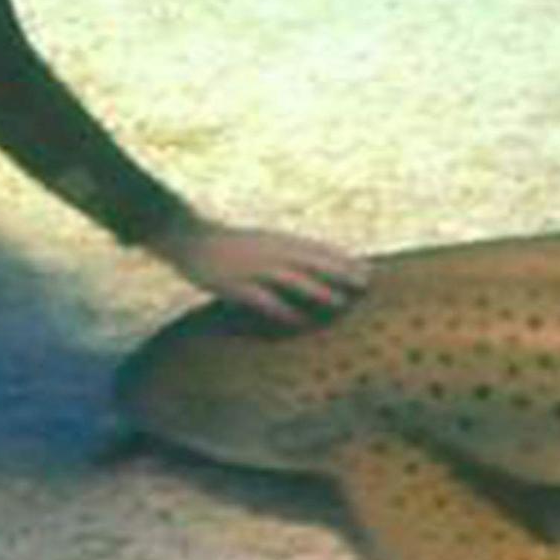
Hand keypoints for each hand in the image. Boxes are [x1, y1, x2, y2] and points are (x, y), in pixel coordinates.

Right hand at [144, 217, 369, 325]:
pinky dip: (281, 310)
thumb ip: (288, 251)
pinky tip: (297, 322)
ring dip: (317, 290)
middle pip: (311, 262)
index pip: (318, 249)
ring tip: (340, 302)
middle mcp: (269, 252)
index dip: (344, 260)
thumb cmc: (230, 244)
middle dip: (339, 273)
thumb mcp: (263, 241)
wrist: (190, 238)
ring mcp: (252, 268)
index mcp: (277, 241)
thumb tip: (317, 263)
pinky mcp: (235, 285)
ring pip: (291, 278)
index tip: (369, 271)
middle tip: (365, 285)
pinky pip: (262, 299)